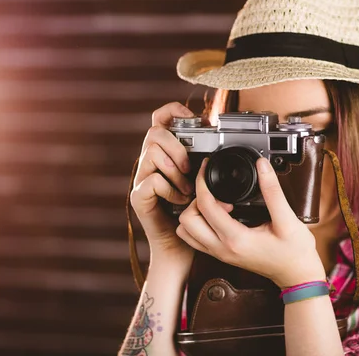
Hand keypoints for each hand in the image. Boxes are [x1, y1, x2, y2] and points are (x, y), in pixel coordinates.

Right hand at [129, 102, 195, 262]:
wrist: (180, 247)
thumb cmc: (194, 214)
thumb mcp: (204, 181)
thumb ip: (205, 161)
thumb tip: (220, 141)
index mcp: (166, 154)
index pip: (160, 119)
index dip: (173, 111)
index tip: (193, 119)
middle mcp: (150, 162)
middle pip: (154, 132)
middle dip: (177, 146)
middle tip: (189, 167)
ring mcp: (142, 178)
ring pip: (152, 152)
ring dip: (174, 169)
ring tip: (186, 188)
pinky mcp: (139, 196)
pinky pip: (152, 181)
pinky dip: (170, 189)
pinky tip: (180, 200)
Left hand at [176, 157, 325, 287]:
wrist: (297, 276)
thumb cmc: (295, 252)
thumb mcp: (288, 219)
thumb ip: (273, 191)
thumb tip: (262, 167)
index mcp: (236, 239)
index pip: (204, 206)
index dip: (202, 182)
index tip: (207, 169)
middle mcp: (222, 248)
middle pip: (186, 220)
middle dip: (195, 200)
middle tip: (215, 192)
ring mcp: (219, 253)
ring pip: (186, 232)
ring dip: (194, 213)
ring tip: (217, 204)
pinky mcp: (221, 254)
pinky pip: (195, 239)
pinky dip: (198, 224)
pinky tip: (217, 215)